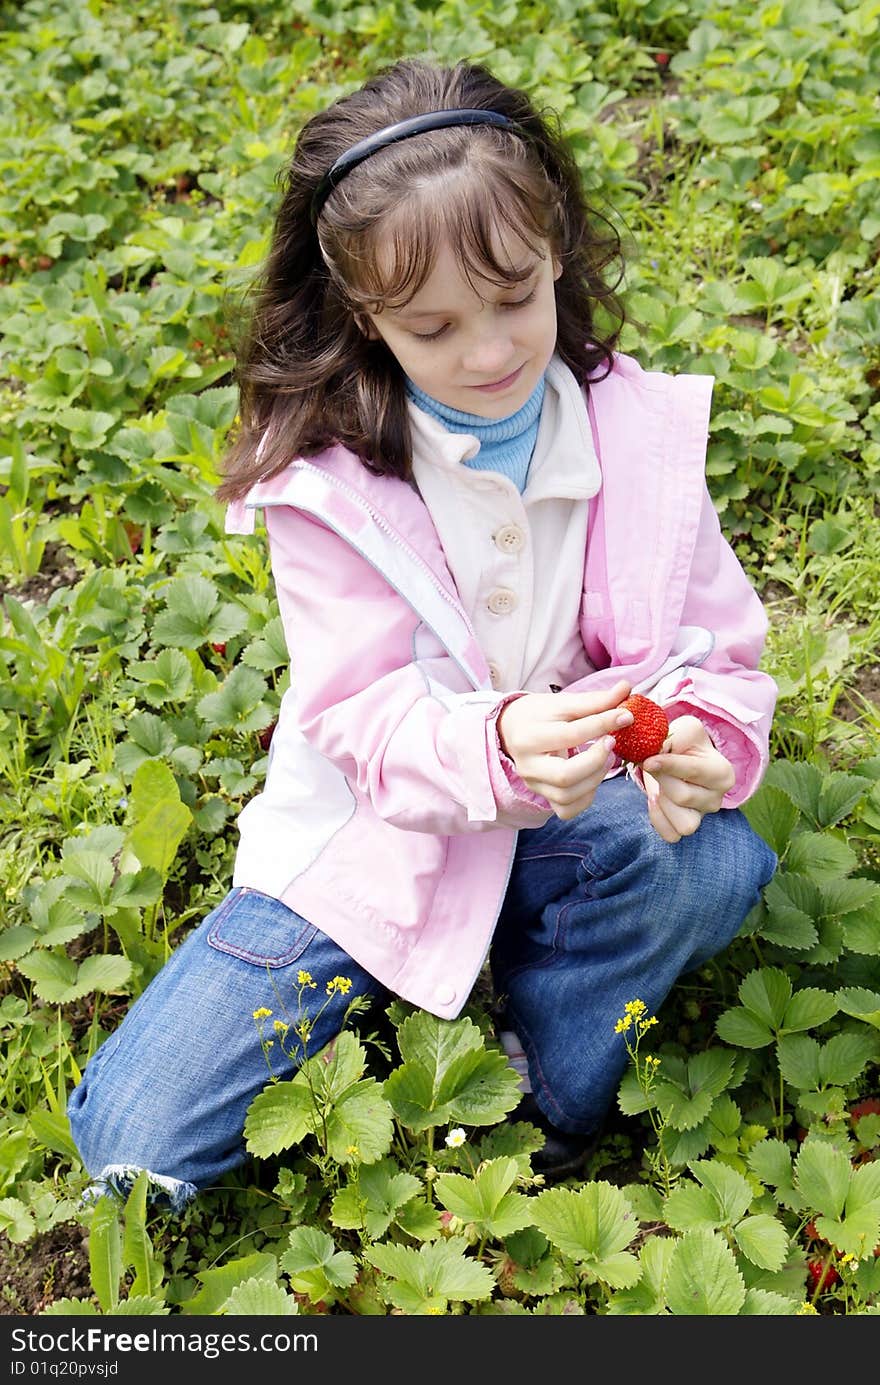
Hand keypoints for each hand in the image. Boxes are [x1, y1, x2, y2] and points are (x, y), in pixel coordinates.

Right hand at [497, 679, 633, 820]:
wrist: (511, 731)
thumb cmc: (538, 715)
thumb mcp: (562, 703)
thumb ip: (594, 701)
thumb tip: (626, 688)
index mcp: (529, 737)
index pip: (570, 734)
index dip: (602, 724)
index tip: (625, 715)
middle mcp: (528, 766)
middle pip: (566, 775)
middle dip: (597, 760)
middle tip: (612, 742)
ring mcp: (534, 785)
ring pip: (568, 796)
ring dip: (596, 778)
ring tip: (607, 758)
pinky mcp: (543, 797)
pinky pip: (567, 810)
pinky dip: (587, 796)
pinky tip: (594, 776)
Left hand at [639, 715, 735, 842]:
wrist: (680, 757)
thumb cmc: (684, 743)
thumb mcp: (683, 730)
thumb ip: (672, 738)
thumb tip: (655, 752)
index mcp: (722, 772)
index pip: (693, 772)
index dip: (668, 765)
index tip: (648, 760)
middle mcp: (717, 797)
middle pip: (684, 797)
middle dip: (662, 781)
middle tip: (652, 766)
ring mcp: (704, 814)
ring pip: (684, 823)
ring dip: (663, 804)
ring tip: (658, 787)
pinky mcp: (688, 826)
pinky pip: (672, 835)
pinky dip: (659, 819)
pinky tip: (655, 800)